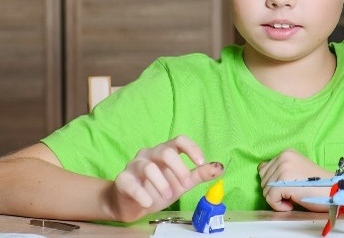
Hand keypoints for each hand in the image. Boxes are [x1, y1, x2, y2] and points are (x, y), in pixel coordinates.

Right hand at [109, 135, 223, 221]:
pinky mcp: (123, 180)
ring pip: (149, 167)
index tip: (201, 161)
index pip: (179, 140)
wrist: (132, 204)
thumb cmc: (158, 188)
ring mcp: (135, 165)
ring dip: (162, 183)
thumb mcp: (182, 183)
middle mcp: (150, 154)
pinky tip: (148, 202)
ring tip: (168, 196)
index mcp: (165, 152)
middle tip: (185, 185)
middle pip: (165, 151)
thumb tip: (220, 167)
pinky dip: (142, 194)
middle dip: (178, 168)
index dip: (192, 148)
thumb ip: (199, 174)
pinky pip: (131, 183)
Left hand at [258, 149, 330, 211]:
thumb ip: (279, 168)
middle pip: (263, 180)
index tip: (289, 187)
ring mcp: (283, 169)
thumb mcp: (296, 169)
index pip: (264, 169)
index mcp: (286, 153)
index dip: (274, 182)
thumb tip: (261, 167)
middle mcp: (283, 157)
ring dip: (278, 199)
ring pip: (265, 190)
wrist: (333, 191)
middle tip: (293, 193)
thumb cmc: (317, 184)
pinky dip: (279, 206)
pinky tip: (291, 204)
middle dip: (275, 191)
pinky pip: (270, 199)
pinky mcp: (283, 183)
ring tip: (293, 197)